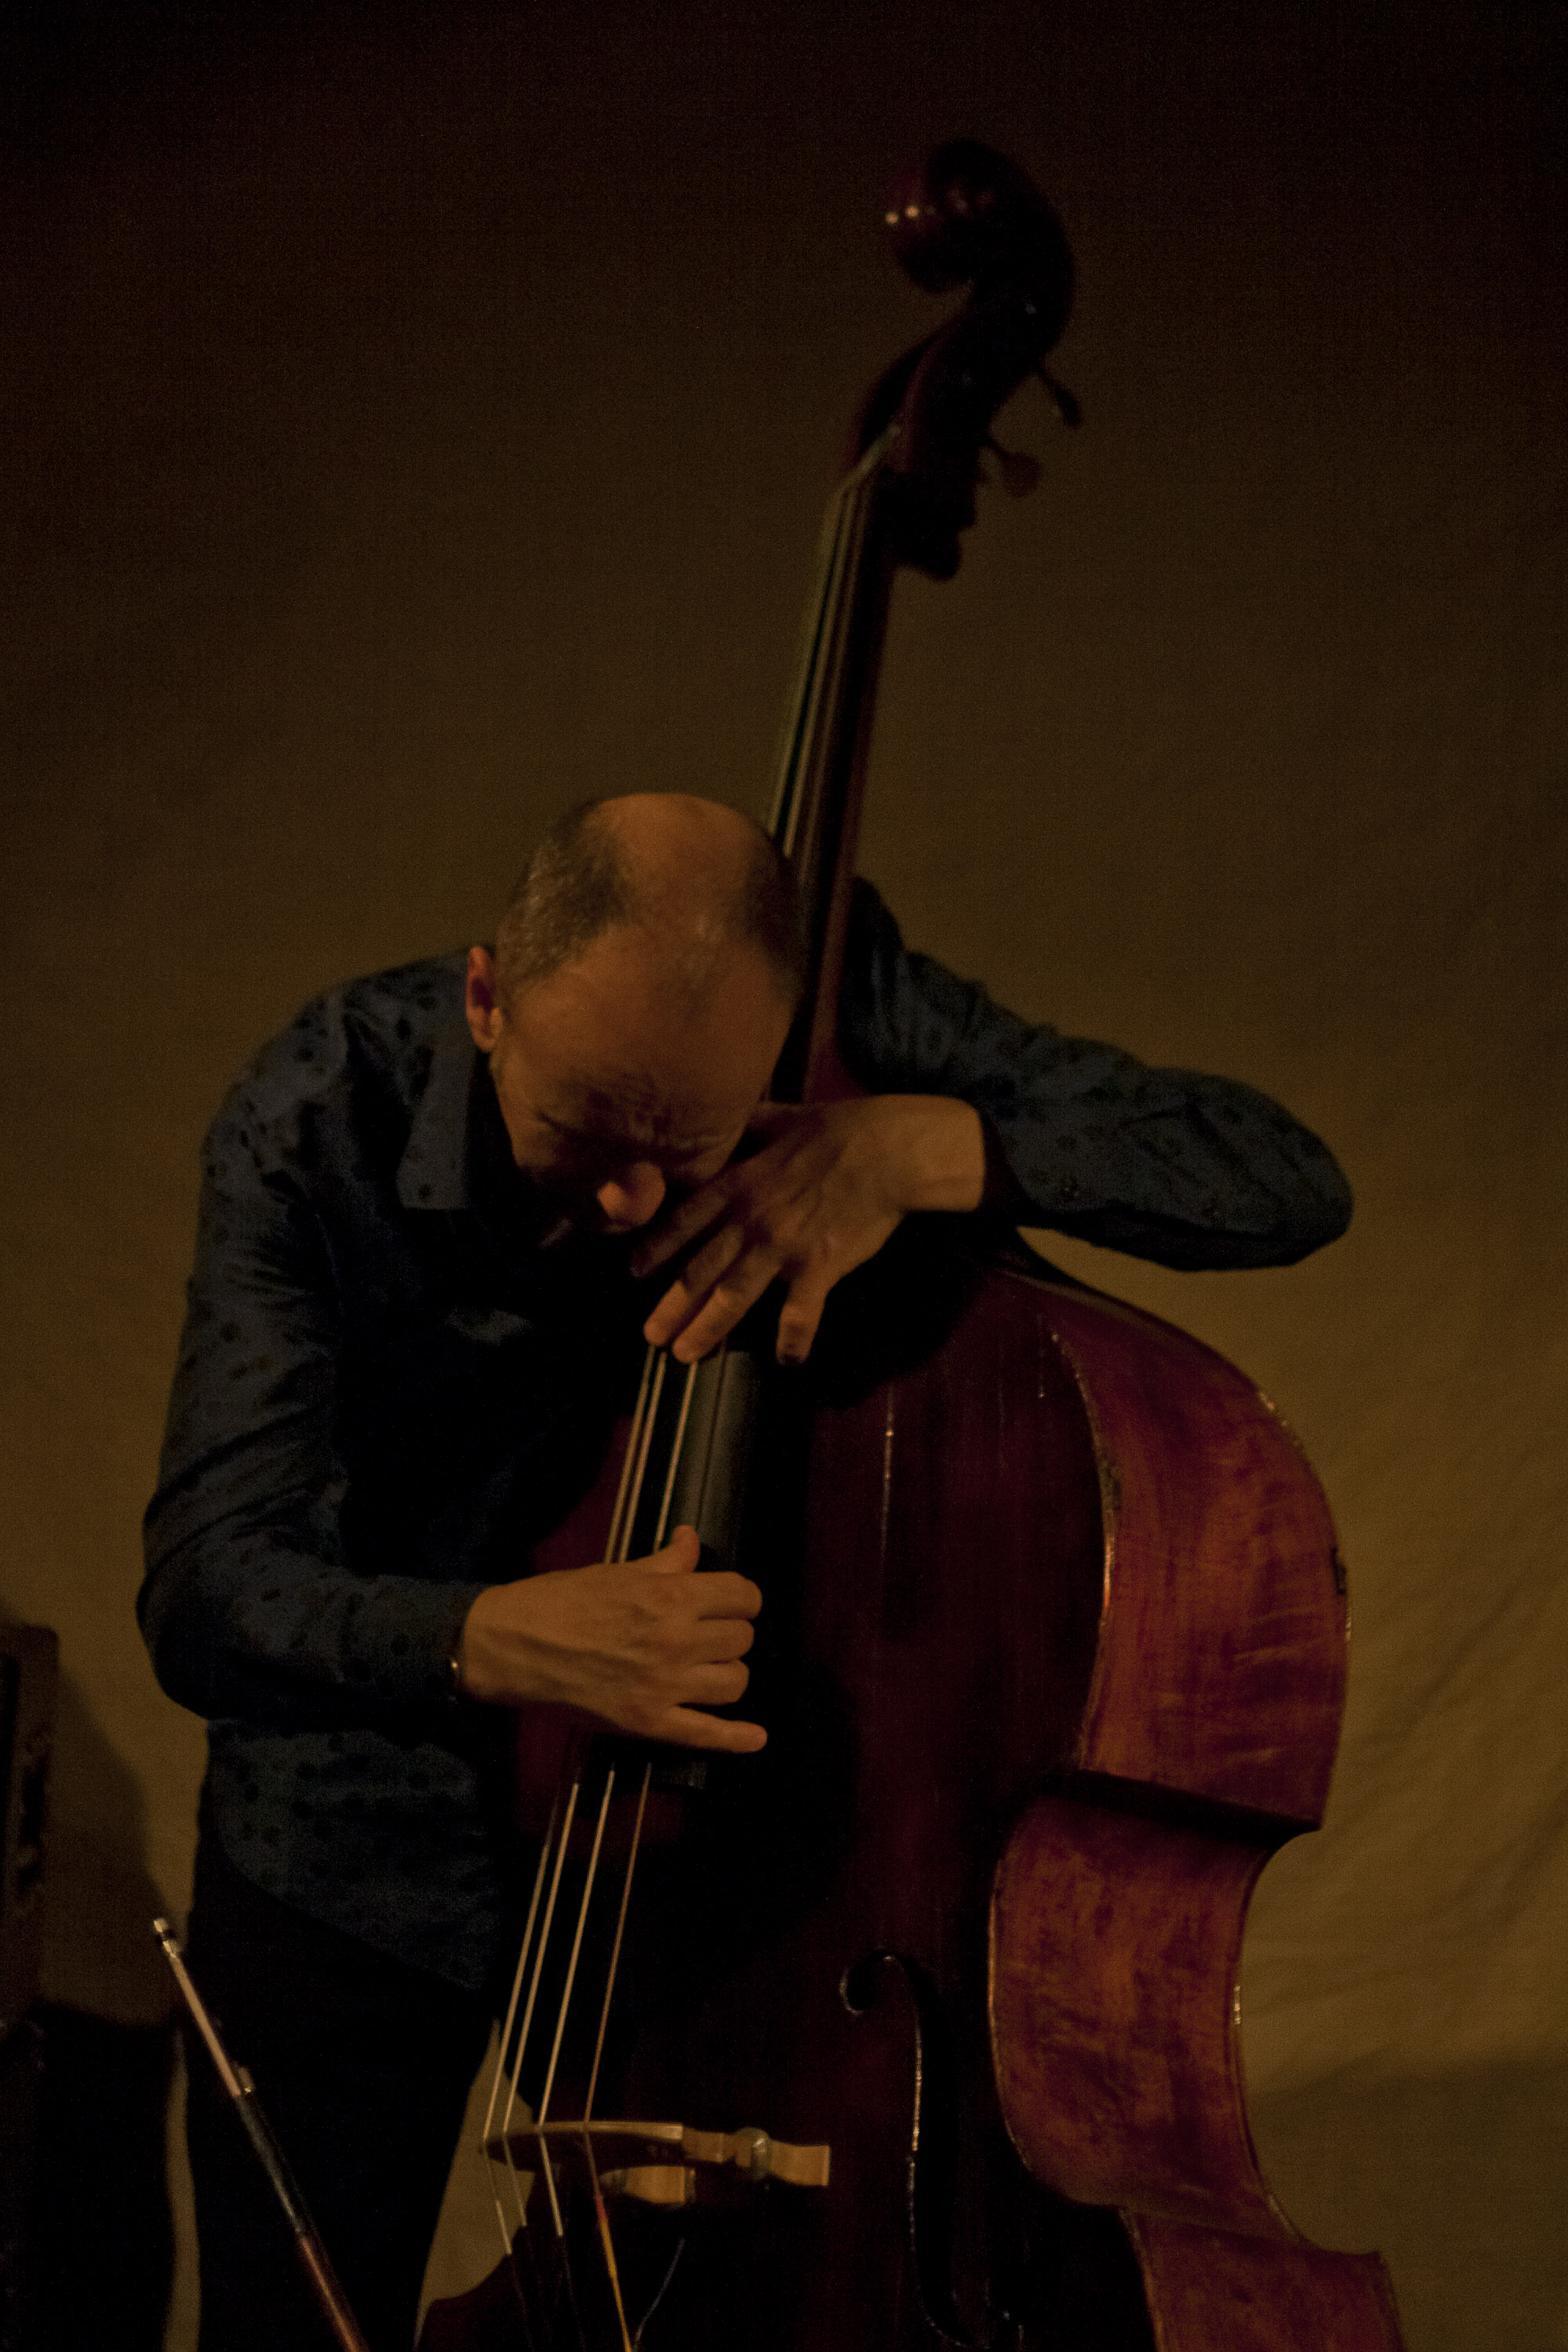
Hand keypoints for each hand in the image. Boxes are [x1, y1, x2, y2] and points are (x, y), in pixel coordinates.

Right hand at [455, 1525, 764, 1751]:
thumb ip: (665, 1563)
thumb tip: (691, 1540)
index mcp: (670, 1595)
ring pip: (735, 1682)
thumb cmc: (562, 1600)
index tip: (729, 1602)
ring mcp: (665, 1685)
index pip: (742, 1595)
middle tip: (708, 1634)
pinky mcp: (649, 1722)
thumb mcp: (617, 1571)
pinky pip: (706, 1734)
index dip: (740, 1598)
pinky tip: (756, 1738)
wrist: (515, 1645)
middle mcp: (676, 1640)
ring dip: (727, 1673)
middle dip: (730, 1633)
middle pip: (742, 1639)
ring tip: (708, 1669)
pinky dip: (736, 1739)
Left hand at [631, 1095, 985, 1364]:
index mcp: (740, 1182)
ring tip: (687, 1355)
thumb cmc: (843, 1128)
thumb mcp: (785, 1115)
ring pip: (734, 1295)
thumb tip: (724, 1113)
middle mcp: (752, 1219)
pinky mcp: (820, 1267)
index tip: (634, 1272)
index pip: (687, 1220)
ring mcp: (784, 1247)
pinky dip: (792, 1338)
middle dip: (672, 1305)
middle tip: (650, 1337)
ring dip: (707, 1328)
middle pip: (701, 1268)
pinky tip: (786, 1361)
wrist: (894, 1151)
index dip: (658, 1247)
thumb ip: (750, 1124)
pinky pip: (800, 1312)